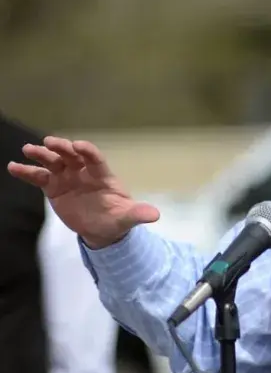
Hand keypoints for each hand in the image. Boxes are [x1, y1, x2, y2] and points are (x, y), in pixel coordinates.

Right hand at [7, 136, 159, 248]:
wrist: (101, 230)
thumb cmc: (117, 219)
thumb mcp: (127, 218)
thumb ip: (138, 214)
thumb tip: (155, 215)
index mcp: (103, 175)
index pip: (95, 159)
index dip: (88, 151)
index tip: (78, 145)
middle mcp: (84, 172)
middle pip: (72, 156)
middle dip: (62, 148)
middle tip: (49, 142)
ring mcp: (67, 178)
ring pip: (54, 162)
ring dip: (42, 155)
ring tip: (28, 150)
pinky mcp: (54, 187)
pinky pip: (39, 177)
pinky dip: (27, 172)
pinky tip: (13, 167)